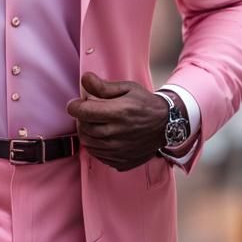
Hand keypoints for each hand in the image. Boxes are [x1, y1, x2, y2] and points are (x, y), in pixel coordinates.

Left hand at [65, 72, 188, 171]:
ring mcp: (119, 150)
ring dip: (86, 133)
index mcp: (118, 113)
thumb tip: (84, 79)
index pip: (83, 112)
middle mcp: (117, 134)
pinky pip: (98, 155)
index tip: (76, 103)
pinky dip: (95, 146)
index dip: (74, 106)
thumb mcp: (127, 88)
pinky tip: (102, 137)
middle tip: (88, 112)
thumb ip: (103, 86)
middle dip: (81, 119)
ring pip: (88, 143)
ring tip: (95, 124)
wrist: (167, 125)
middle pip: (84, 128)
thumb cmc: (145, 104)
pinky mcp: (120, 161)